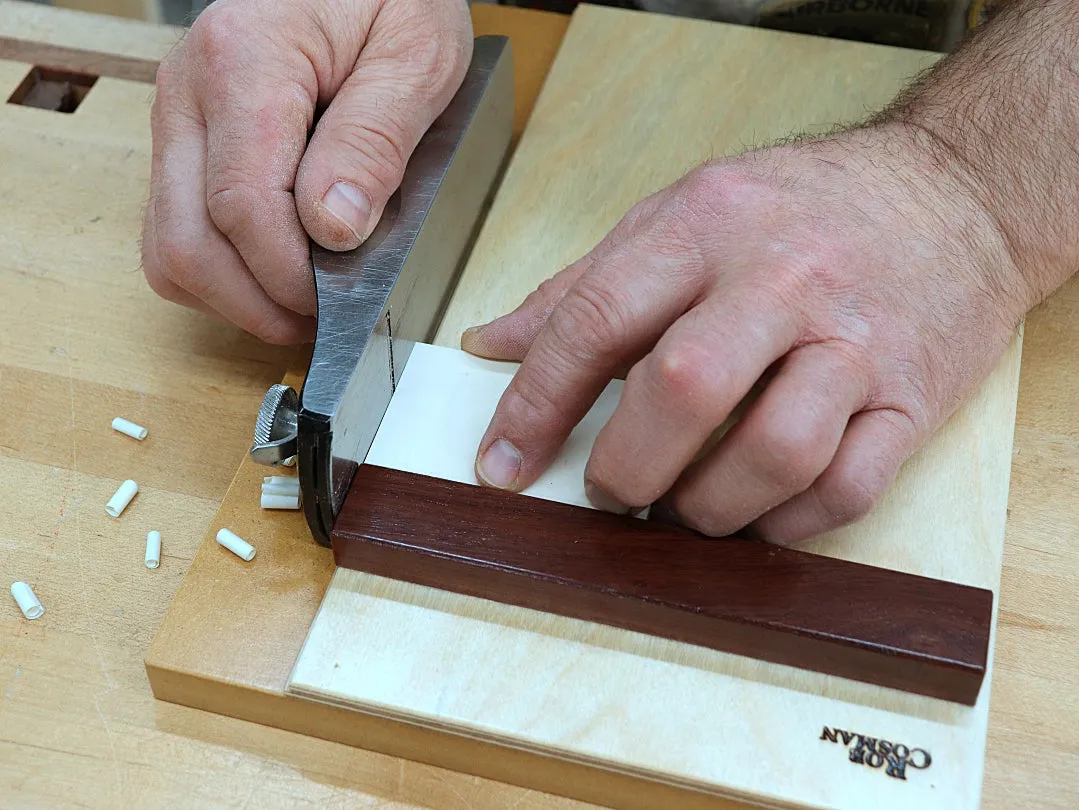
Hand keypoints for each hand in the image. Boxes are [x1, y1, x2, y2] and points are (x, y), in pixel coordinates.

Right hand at [142, 0, 471, 342]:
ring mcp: (179, 119)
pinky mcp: (187, 139)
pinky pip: (179, 227)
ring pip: (169, 245)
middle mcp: (188, 92)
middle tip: (319, 322)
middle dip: (253, 304)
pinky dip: (222, 267)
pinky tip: (277, 270)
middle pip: (185, 242)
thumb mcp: (414, 58)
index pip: (242, 207)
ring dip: (232, 294)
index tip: (341, 302)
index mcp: (243, 63)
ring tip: (302, 304)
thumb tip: (332, 230)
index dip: (288, 277)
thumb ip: (373, 143)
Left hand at [463, 125, 1031, 543]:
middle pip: (684, 389)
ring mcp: (856, 341)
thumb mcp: (682, 215)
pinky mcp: (914, 396)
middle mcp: (782, 279)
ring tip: (686, 508)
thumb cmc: (802, 210)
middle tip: (611, 490)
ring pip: (774, 452)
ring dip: (709, 507)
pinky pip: (847, 488)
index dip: (535, 405)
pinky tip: (757, 512)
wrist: (955, 194)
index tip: (501, 465)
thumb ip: (584, 286)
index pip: (596, 319)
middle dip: (627, 466)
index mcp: (705, 226)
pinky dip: (787, 523)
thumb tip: (492, 345)